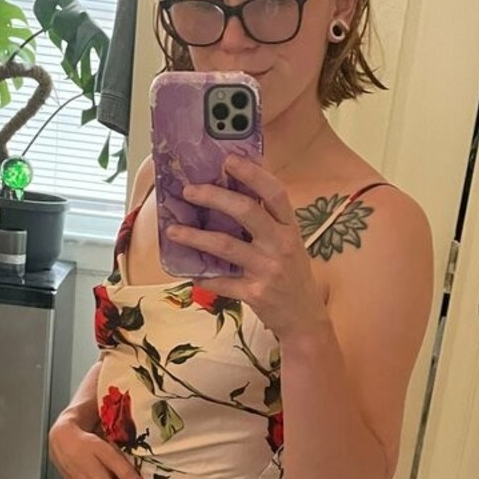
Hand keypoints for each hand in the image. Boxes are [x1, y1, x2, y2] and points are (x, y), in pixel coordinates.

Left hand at [164, 152, 328, 341]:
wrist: (305, 318)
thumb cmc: (292, 276)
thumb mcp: (288, 243)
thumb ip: (268, 220)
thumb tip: (237, 189)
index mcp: (289, 228)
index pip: (274, 193)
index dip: (252, 173)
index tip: (228, 160)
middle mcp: (281, 245)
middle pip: (247, 212)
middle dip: (214, 197)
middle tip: (189, 191)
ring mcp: (268, 270)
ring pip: (226, 246)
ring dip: (195, 237)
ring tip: (173, 230)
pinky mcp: (256, 294)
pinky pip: (221, 282)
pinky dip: (202, 276)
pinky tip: (187, 270)